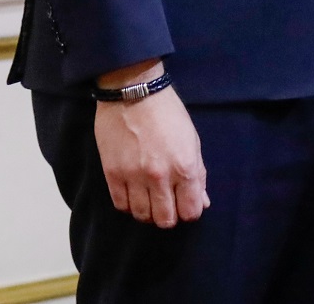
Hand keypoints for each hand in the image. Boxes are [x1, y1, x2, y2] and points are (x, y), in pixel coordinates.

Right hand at [92, 60, 207, 227]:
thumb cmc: (168, 114)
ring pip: (142, 216)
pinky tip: (134, 194)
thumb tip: (201, 202)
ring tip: (150, 199)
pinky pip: (121, 205)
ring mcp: (134, 177)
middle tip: (168, 204)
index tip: (185, 204)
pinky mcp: (112, 174)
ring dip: (148, 212)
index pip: (190, 211)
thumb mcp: (192, 141)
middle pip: (165, 220)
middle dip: (170, 216)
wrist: (134, 93)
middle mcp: (160, 176)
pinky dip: (129, 204)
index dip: (189, 211)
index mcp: (185, 167)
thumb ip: (197, 174)